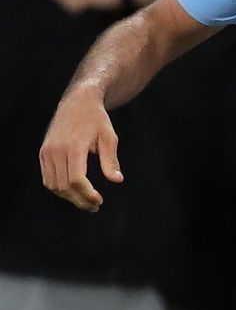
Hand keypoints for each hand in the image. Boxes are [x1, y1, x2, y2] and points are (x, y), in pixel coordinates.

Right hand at [39, 90, 122, 211]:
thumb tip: (117, 180)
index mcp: (73, 146)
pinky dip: (59, 189)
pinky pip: (48, 178)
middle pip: (64, 186)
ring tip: (86, 202)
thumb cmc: (97, 120)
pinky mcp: (43, 153)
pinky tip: (74, 192)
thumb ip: (111, 160)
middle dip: (80, 200)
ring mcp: (47, 152)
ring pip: (53, 185)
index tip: (99, 201)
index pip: (77, 179)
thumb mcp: (109, 137)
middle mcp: (56, 150)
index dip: (87, 194)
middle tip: (95, 206)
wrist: (77, 103)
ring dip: (69, 197)